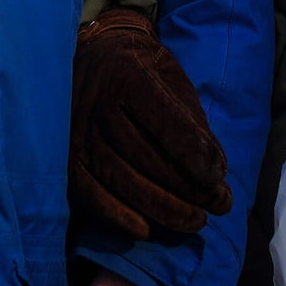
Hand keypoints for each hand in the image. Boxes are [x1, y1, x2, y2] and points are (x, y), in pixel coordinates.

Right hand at [69, 8, 231, 240]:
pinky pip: (90, 195)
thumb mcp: (172, 78)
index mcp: (128, 76)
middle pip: (147, 158)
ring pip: (122, 181)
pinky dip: (118, 217)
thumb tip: (214, 170)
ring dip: (163, 208)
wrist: (91, 56)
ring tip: (196, 221)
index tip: (220, 176)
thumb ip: (191, 120)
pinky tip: (146, 229)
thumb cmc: (141, 69)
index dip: (197, 156)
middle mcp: (98, 105)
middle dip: (189, 188)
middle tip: (219, 205)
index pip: (167, 124)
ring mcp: (78, 133)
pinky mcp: (66, 158)